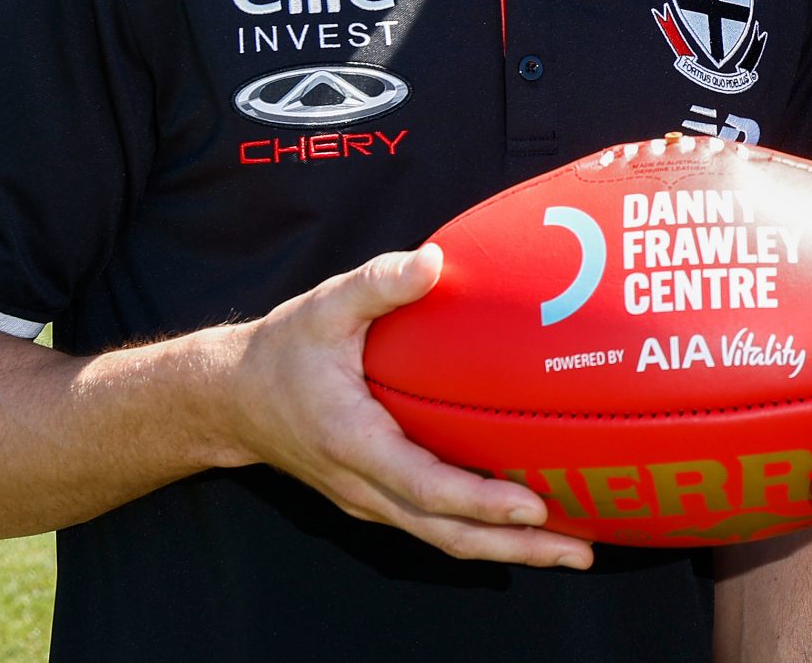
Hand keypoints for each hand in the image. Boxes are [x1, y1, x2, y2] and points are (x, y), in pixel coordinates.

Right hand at [223, 243, 592, 568]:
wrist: (230, 399)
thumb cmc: (284, 349)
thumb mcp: (324, 306)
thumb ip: (378, 283)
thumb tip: (433, 261)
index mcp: (355, 442)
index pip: (426, 485)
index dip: (480, 500)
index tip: (533, 505)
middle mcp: (364, 484)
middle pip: (447, 532)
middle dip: (516, 546)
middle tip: (581, 549)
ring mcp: (370, 499)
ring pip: (443, 537)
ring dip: (507, 548)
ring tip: (572, 548)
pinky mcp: (377, 497)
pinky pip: (434, 525)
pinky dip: (482, 532)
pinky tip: (526, 526)